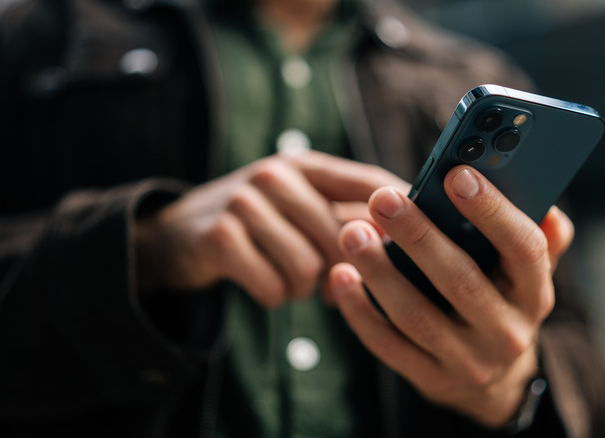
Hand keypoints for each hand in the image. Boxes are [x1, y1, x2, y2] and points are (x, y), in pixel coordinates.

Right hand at [134, 151, 406, 306]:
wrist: (177, 234)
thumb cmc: (257, 224)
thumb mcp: (298, 206)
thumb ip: (345, 216)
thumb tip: (408, 242)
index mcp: (306, 165)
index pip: (370, 182)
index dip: (402, 210)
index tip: (427, 238)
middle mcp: (276, 173)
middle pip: (343, 236)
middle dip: (342, 270)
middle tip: (329, 281)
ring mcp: (244, 201)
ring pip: (309, 267)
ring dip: (303, 288)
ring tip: (291, 280)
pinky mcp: (219, 236)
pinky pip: (274, 286)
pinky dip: (274, 296)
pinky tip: (265, 283)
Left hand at [328, 165, 572, 426]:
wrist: (493, 380)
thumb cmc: (501, 300)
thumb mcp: (526, 273)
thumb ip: (540, 237)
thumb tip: (545, 204)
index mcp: (535, 294)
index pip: (524, 249)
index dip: (492, 211)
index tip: (456, 174)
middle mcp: (508, 332)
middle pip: (461, 280)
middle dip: (418, 236)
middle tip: (383, 198)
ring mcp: (468, 362)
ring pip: (416, 315)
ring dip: (379, 271)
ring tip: (352, 232)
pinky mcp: (431, 380)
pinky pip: (388, 345)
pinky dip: (360, 310)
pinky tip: (341, 275)